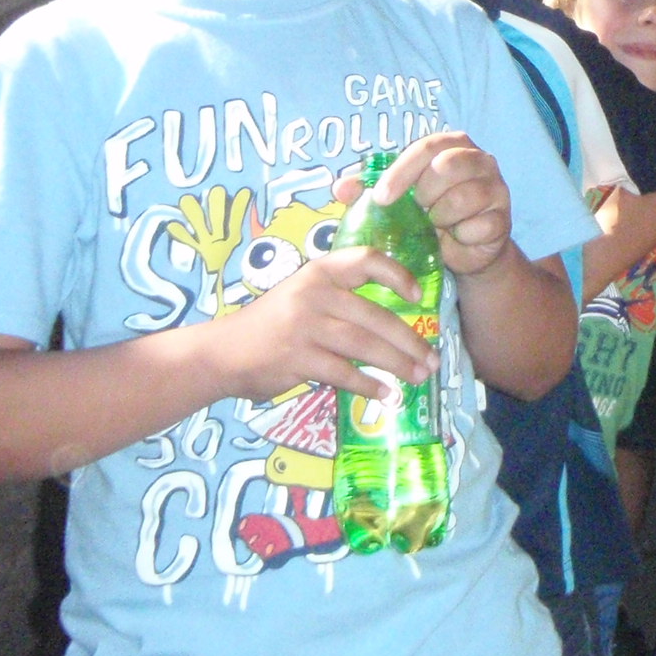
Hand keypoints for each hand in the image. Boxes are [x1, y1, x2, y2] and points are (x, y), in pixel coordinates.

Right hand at [207, 244, 435, 401]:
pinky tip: (385, 394)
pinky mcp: (297, 358)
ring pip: (364, 346)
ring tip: (418, 378)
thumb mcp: (302, 296)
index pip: (366, 260)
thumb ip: (340, 299)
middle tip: (431, 359)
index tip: (417, 296)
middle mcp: (313, 293)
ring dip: (397, 365)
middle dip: (409, 341)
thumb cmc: (272, 324)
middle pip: (375, 316)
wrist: (223, 351)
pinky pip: (344, 372)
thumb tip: (394, 325)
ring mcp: (304, 326)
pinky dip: (368, 386)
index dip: (397, 275)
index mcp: (319, 272)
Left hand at [337, 131, 517, 275]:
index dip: (402, 172)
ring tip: (437, 226)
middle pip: (448, 167)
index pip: (426, 147)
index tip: (382, 198)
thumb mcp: (399, 200)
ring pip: (464, 197)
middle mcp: (479, 160)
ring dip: (442, 218)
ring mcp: (496, 188)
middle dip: (425, 195)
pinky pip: (479, 226)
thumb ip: (369, 190)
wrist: (465, 252)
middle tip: (418, 212)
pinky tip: (456, 239)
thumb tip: (340, 188)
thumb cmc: (430, 215)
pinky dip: (460, 238)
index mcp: (451, 145)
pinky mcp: (504, 218)